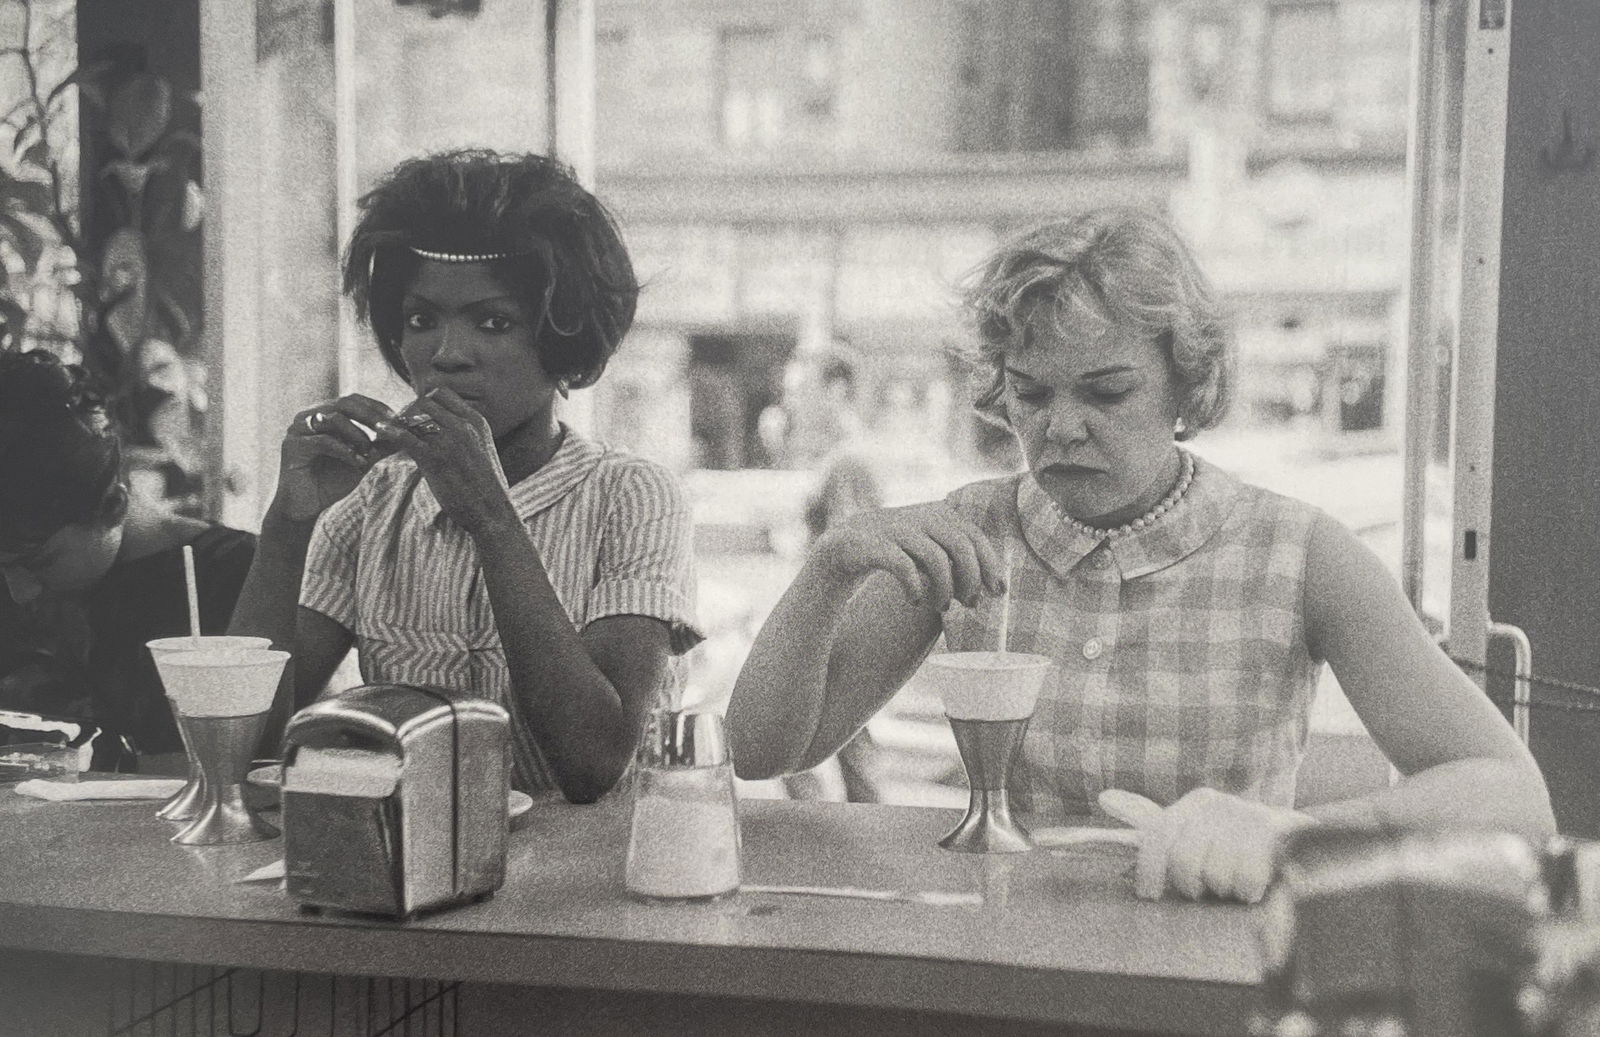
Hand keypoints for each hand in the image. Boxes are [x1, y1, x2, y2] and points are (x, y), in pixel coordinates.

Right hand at [277, 395, 401, 520]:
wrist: (307, 506)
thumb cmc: (333, 481)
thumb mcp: (362, 460)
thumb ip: (379, 446)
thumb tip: (405, 435)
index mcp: (324, 414)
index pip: (353, 400)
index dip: (376, 407)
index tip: (397, 420)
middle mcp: (309, 416)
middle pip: (343, 403)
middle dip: (370, 416)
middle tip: (389, 429)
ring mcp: (298, 429)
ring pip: (333, 419)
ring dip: (357, 434)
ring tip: (369, 452)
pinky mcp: (292, 445)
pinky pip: (322, 441)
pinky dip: (344, 450)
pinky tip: (357, 462)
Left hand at [378, 388, 514, 535]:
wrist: (493, 512)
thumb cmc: (486, 486)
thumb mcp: (482, 449)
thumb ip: (465, 434)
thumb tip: (441, 427)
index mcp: (476, 421)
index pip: (442, 393)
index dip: (424, 401)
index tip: (417, 416)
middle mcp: (463, 426)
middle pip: (424, 402)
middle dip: (408, 411)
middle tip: (401, 426)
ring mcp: (449, 441)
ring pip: (413, 416)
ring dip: (398, 422)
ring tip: (389, 432)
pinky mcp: (435, 459)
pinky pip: (405, 436)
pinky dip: (389, 432)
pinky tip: (380, 432)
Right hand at [811, 502, 1006, 611]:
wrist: (846, 545)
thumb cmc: (898, 552)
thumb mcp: (930, 548)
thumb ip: (957, 557)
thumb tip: (992, 583)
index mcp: (939, 514)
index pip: (975, 537)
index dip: (990, 565)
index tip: (998, 592)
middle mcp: (921, 517)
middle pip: (960, 546)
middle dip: (970, 578)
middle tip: (970, 604)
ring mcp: (898, 529)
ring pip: (935, 558)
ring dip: (944, 588)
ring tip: (942, 607)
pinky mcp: (876, 545)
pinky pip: (904, 566)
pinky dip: (914, 587)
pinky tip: (914, 600)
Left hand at [1100, 787, 1313, 903]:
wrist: (1296, 842)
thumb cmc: (1234, 843)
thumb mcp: (1193, 829)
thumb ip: (1149, 818)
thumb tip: (1104, 797)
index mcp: (1194, 803)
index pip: (1157, 836)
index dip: (1149, 871)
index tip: (1150, 895)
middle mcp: (1217, 804)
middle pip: (1185, 863)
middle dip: (1193, 885)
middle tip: (1205, 887)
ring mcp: (1246, 816)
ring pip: (1217, 877)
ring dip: (1225, 889)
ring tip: (1234, 879)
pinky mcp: (1274, 834)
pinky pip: (1246, 881)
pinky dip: (1248, 891)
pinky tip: (1255, 882)